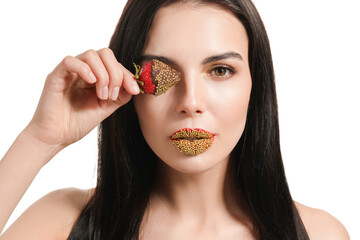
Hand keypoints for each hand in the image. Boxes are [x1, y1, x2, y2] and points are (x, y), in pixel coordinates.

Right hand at [24, 48, 138, 156]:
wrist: (56, 137)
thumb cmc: (77, 122)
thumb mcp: (106, 108)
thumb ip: (120, 96)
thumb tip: (133, 86)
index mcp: (95, 76)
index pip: (114, 64)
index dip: (127, 75)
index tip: (135, 90)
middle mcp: (83, 71)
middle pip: (105, 54)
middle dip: (115, 73)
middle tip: (112, 95)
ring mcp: (69, 72)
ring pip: (91, 55)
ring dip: (103, 75)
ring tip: (102, 95)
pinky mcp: (56, 76)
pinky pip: (70, 61)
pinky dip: (84, 69)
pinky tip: (91, 82)